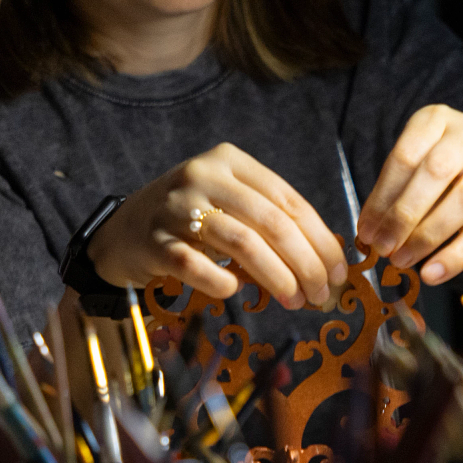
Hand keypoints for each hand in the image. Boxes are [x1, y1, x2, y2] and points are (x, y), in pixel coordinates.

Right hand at [88, 143, 347, 307]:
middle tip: (322, 295)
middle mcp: (203, 175)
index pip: (289, 201)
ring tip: (295, 301)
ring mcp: (175, 207)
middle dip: (306, 263)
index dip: (321, 240)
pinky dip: (221, 281)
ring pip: (241, 242)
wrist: (122, 232)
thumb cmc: (190, 221)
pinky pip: (195, 265)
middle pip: (271, 222)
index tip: (340, 273)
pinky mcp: (154, 241)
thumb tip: (328, 258)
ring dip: (276, 276)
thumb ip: (271, 219)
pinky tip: (234, 291)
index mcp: (230, 161)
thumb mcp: (230, 204)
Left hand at [358, 105, 462, 284]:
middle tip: (383, 247)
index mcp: (435, 120)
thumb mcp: (415, 166)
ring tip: (402, 260)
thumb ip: (392, 192)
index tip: (365, 231)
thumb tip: (368, 232)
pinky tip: (433, 274)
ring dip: (427, 236)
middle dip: (403, 216)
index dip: (382, 197)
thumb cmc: (442, 173)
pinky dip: (455, 256)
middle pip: (435, 173)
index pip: (405, 156)